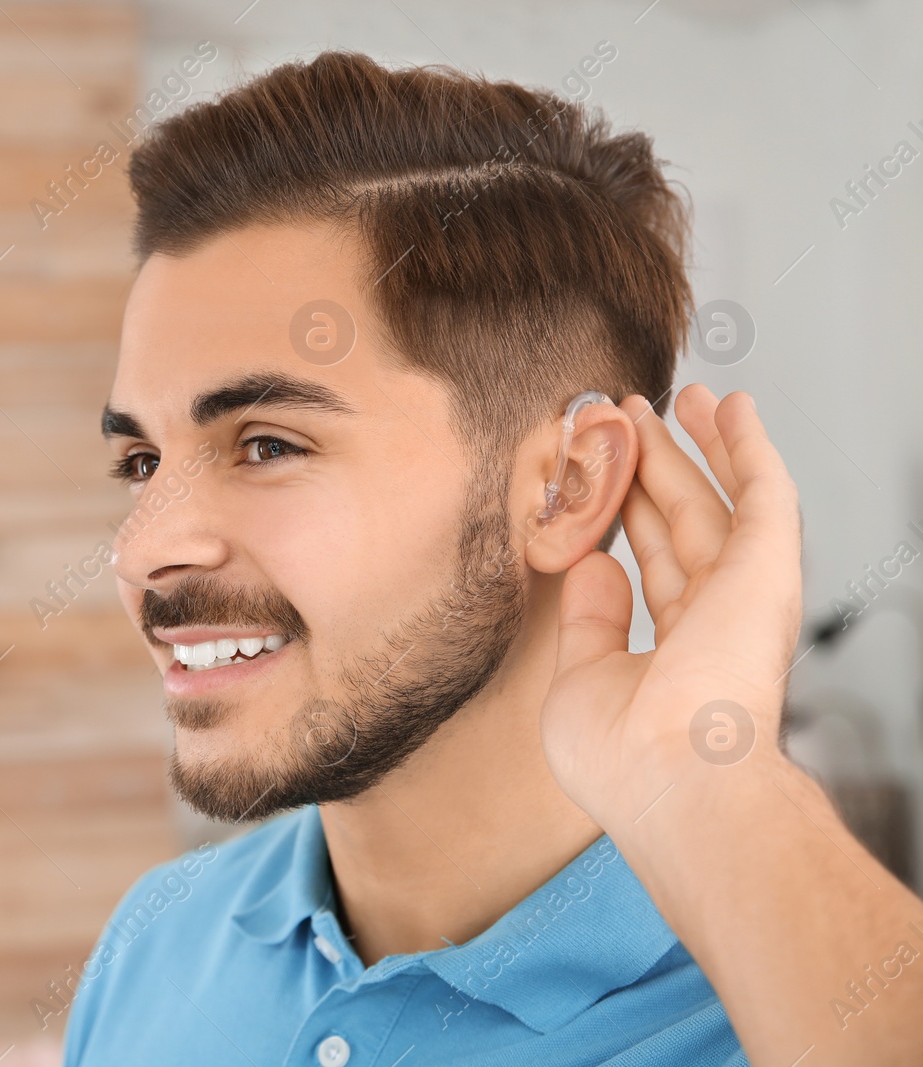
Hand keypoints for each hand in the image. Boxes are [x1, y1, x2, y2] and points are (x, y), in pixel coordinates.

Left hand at [538, 384, 803, 827]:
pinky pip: (764, 492)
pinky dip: (750, 446)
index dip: (631, 512)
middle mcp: (716, 618)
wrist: (670, 781)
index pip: (654, 563)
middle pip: (684, 520)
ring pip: (721, 498)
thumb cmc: (622, 761)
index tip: (605, 471)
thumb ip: (590, 620)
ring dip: (702, 442)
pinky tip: (733, 407)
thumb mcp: (580, 681)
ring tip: (680, 395)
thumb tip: (593, 564)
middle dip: (658, 465)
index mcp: (679, 650)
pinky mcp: (766, 570)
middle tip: (628, 416)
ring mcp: (744, 592)